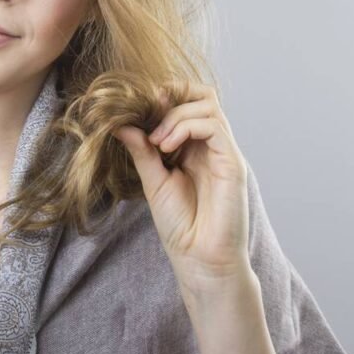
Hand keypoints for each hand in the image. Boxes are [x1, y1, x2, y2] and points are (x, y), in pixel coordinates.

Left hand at [111, 81, 251, 292]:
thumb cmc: (181, 226)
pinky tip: (167, 147)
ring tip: (157, 142)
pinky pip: (214, 126)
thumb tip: (120, 122)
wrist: (200, 260)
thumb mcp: (153, 181)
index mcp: (195, 147)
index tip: (138, 110)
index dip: (164, 96)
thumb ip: (142, 151)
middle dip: (172, 95)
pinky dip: (187, 127)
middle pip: (202, 94)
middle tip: (148, 114)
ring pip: (208, 105)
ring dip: (175, 115)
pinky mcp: (232, 163)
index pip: (188, 102)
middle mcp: (212, 145)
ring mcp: (224, 152)